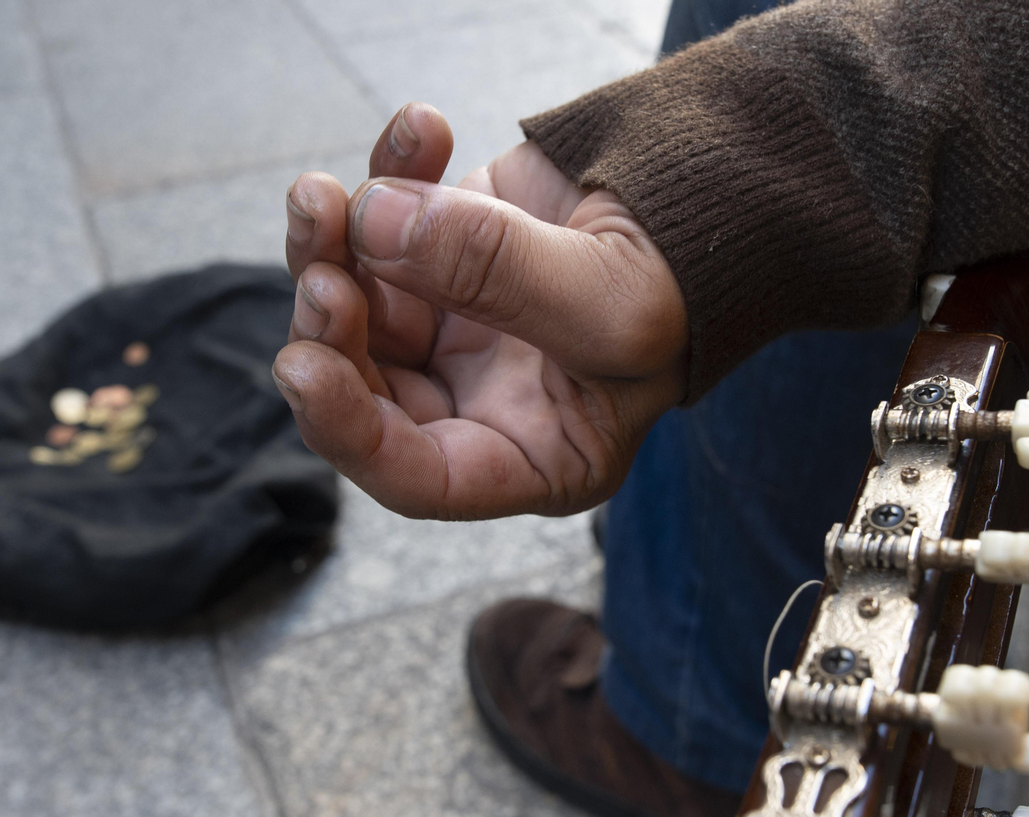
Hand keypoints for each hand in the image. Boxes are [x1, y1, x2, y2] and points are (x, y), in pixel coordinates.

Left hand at [274, 103, 687, 519]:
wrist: (722, 185)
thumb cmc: (694, 277)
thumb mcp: (614, 298)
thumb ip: (497, 274)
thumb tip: (372, 228)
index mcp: (534, 454)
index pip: (421, 476)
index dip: (351, 435)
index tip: (306, 368)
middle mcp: (482, 403)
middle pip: (367, 389)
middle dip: (330, 332)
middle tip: (326, 268)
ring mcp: (457, 327)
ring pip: (352, 305)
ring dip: (328, 249)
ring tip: (325, 193)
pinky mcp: (443, 251)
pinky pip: (381, 221)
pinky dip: (385, 171)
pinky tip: (423, 127)